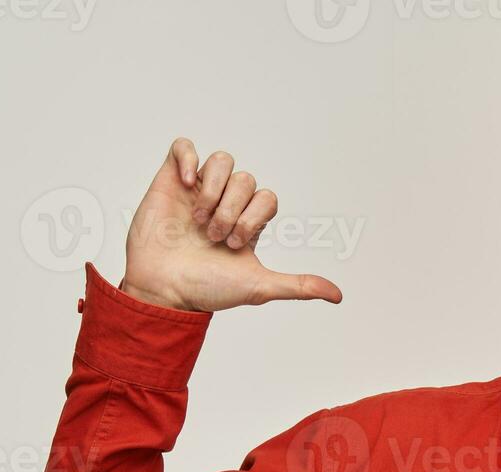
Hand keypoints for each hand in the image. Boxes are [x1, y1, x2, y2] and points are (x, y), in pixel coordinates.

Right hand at [119, 138, 341, 312]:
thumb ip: (298, 286)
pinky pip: (184, 147)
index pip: (268, 197)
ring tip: (198, 219)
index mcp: (247, 222)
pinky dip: (188, 158)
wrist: (163, 289)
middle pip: (246, 179)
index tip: (236, 244)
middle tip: (214, 236)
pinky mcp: (170, 181)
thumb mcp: (259, 287)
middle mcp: (225, 202)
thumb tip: (337, 295)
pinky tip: (185, 183)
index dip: (255, 216)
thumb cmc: (207, 289)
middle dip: (232, 210)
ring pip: (222, 161)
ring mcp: (198, 190)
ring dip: (214, 190)